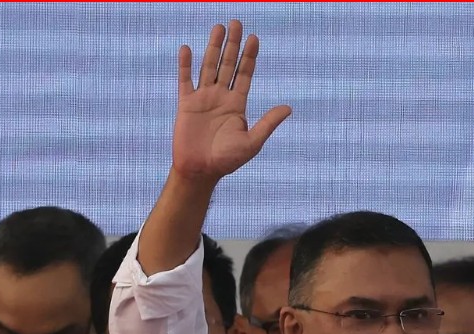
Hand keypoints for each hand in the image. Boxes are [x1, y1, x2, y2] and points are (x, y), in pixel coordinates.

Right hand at [172, 20, 291, 182]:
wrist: (201, 170)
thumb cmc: (228, 160)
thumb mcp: (252, 141)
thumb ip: (268, 123)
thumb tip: (288, 108)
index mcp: (237, 104)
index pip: (245, 74)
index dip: (249, 56)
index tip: (254, 38)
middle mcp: (221, 97)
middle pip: (228, 64)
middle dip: (233, 44)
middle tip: (237, 23)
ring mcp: (203, 98)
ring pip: (209, 66)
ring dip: (214, 47)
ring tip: (219, 28)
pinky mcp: (186, 104)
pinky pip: (185, 80)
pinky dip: (185, 65)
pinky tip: (187, 49)